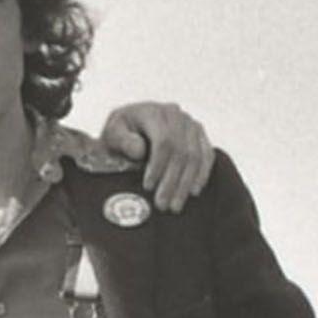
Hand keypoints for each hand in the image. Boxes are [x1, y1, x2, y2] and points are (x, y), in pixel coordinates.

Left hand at [99, 102, 214, 212]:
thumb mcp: (111, 134)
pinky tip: (194, 191)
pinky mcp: (199, 135)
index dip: (158, 166)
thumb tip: (140, 151)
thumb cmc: (118, 134)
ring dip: (186, 184)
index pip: (163, 141)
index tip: (148, 187)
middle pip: (181, 151)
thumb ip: (122, 140)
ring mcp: (190, 124)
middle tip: (162, 205)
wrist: (128, 129)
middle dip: (172, 181)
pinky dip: (202, 174)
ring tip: (175, 205)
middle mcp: (175, 114)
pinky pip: (206, 155)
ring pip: (195, 156)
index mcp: (153, 112)